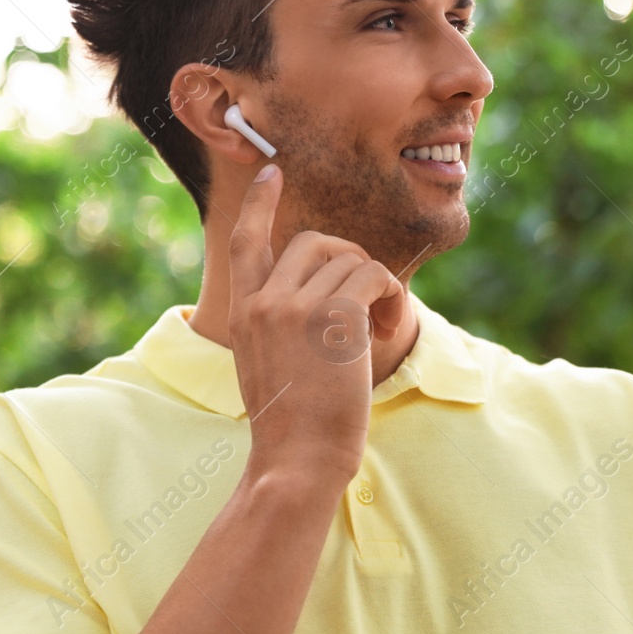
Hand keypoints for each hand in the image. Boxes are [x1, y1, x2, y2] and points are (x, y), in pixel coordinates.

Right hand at [226, 164, 410, 486]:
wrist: (297, 460)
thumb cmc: (290, 426)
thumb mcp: (264, 364)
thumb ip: (276, 323)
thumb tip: (318, 295)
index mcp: (243, 312)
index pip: (246, 241)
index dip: (259, 204)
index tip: (272, 172)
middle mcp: (264, 301)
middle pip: (313, 242)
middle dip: (348, 259)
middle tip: (367, 300)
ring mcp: (295, 307)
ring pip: (350, 258)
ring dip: (377, 286)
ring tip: (380, 326)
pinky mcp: (333, 316)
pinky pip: (373, 275)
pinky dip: (390, 297)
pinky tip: (387, 331)